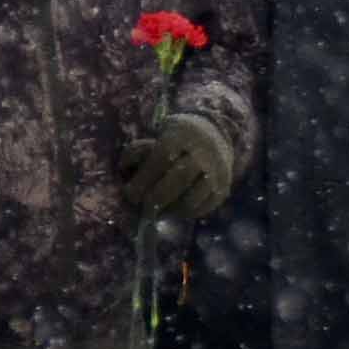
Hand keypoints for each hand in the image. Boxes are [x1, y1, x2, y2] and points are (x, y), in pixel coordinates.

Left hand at [120, 114, 240, 223]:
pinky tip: (174, 210)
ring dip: (172, 209)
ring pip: (193, 197)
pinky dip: (186, 213)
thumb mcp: (157, 135)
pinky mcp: (224, 187)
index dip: (143, 178)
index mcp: (183, 135)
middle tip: (143, 209)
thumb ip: (140, 151)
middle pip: (179, 178)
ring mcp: (218, 171)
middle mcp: (204, 152)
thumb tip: (124, 171)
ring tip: (159, 211)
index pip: (162, 158)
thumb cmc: (175, 138)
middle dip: (156, 197)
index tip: (129, 193)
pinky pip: (204, 207)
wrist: (215, 135)